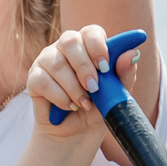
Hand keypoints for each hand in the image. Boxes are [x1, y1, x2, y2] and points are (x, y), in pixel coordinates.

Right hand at [26, 25, 141, 142]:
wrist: (78, 134)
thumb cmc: (98, 107)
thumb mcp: (116, 93)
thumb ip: (124, 73)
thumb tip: (133, 53)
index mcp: (88, 45)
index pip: (91, 32)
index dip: (98, 46)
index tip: (106, 66)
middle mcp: (66, 47)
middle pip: (70, 41)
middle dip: (84, 66)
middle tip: (94, 88)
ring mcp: (47, 60)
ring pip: (56, 63)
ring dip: (73, 88)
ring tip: (85, 104)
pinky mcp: (33, 77)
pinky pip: (43, 80)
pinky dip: (59, 97)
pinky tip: (69, 106)